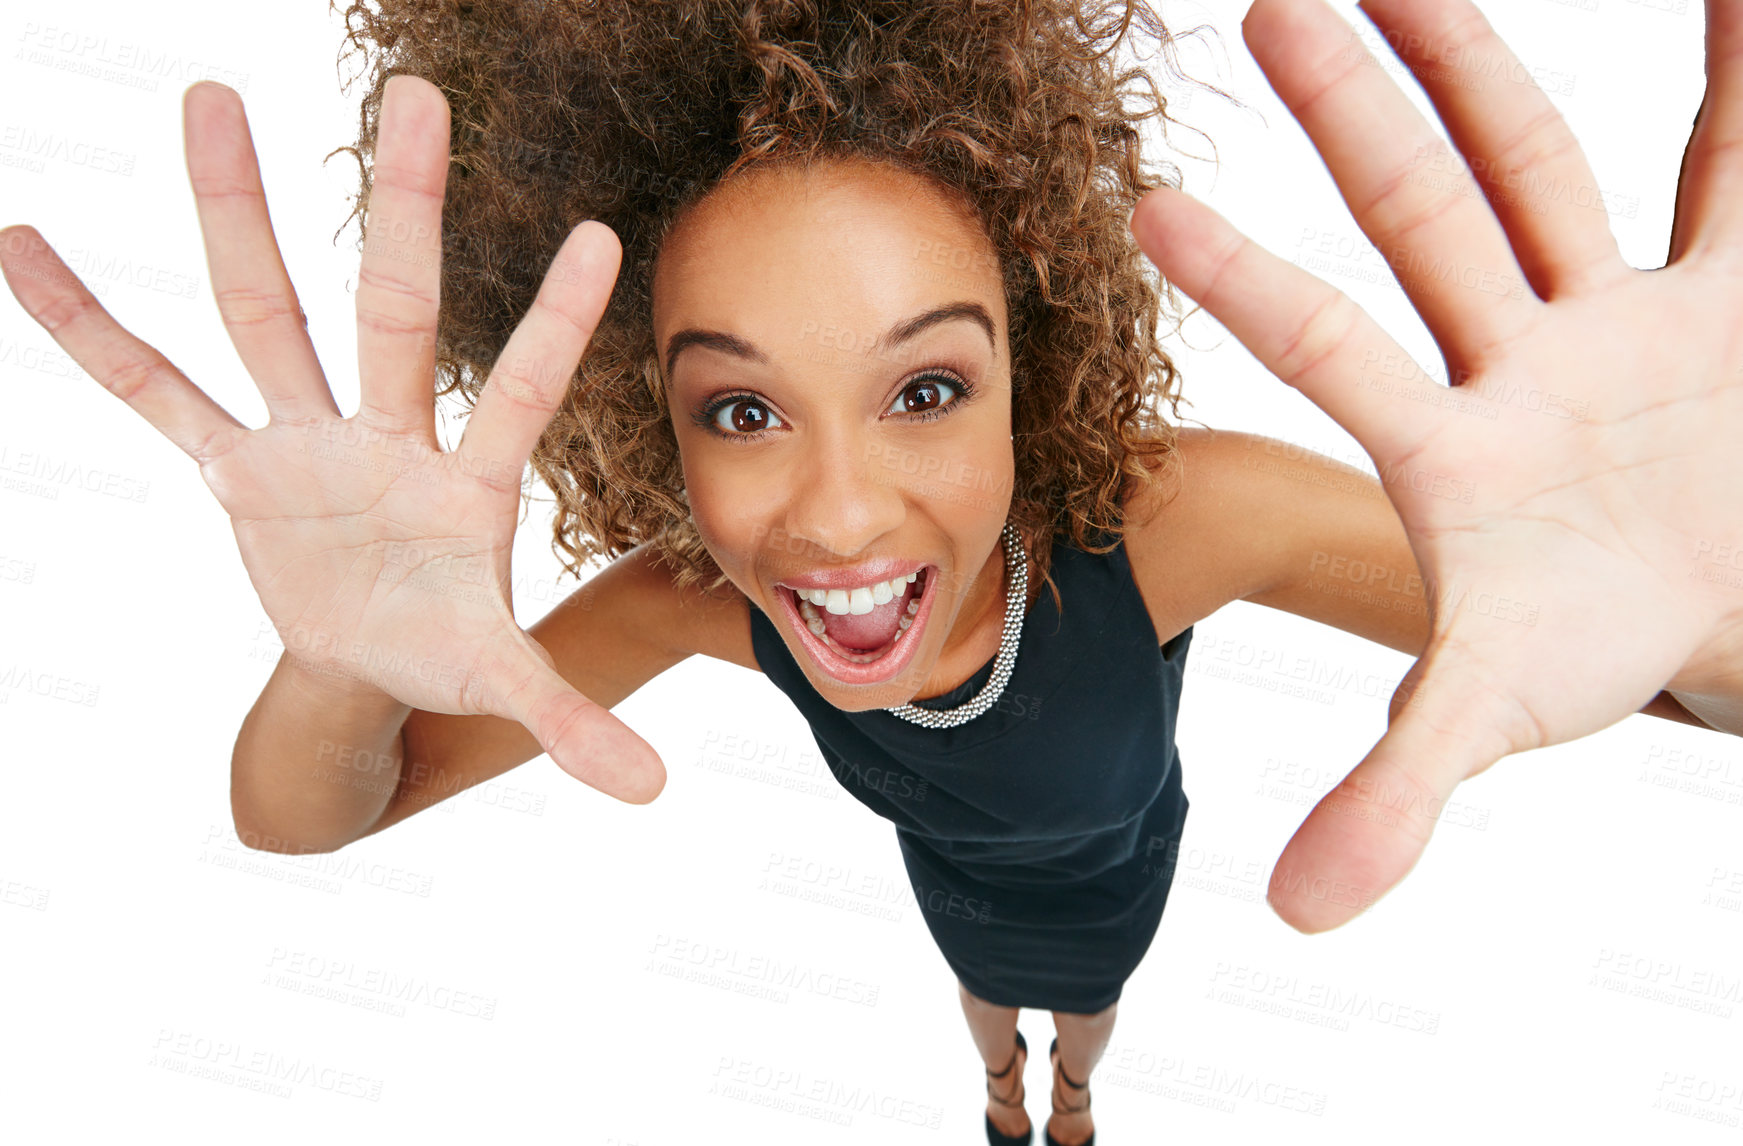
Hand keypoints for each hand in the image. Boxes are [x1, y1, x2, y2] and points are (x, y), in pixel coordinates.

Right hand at [0, 76, 664, 803]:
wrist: (367, 661)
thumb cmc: (443, 652)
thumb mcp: (502, 689)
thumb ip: (571, 725)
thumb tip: (657, 791)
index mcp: (468, 485)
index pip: (521, 388)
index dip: (554, 320)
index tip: (599, 233)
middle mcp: (389, 437)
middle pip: (395, 310)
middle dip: (406, 210)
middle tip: (419, 91)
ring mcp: (305, 442)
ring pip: (266, 314)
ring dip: (236, 213)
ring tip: (206, 93)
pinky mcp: (235, 468)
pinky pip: (153, 390)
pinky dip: (91, 329)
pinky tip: (22, 246)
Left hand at [1130, 0, 1742, 930]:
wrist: (1721, 607)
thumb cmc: (1596, 646)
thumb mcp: (1498, 714)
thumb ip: (1395, 797)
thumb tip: (1296, 915)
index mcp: (1451, 448)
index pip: (1331, 346)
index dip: (1247, 283)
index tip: (1143, 212)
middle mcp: (1515, 355)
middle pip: (1423, 219)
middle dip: (1359, 118)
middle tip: (1268, 8)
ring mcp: (1615, 310)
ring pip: (1541, 168)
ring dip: (1482, 65)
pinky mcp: (1722, 291)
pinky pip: (1729, 170)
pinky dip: (1734, 81)